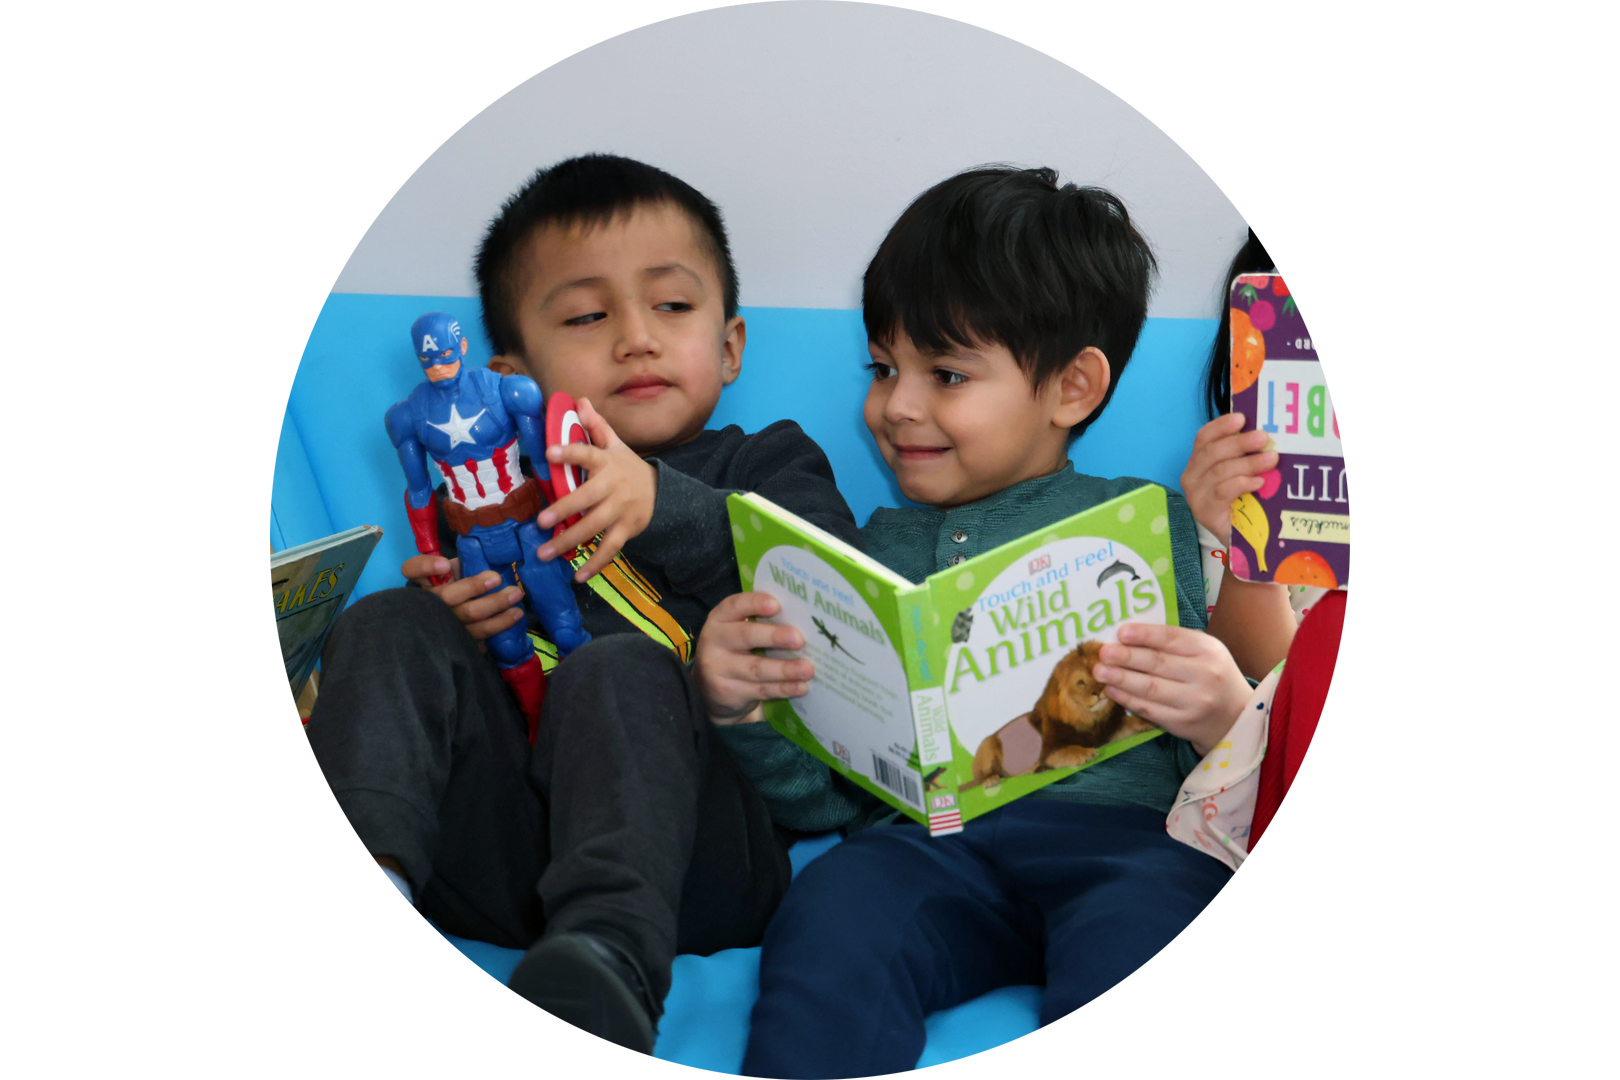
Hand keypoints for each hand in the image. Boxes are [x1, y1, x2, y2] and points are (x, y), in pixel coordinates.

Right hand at [401, 553, 526, 641]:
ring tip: (516, 595)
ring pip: (468, 618)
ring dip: (495, 606)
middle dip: (474, 586)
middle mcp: (432, 603)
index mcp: (427, 580)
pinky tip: (514, 617)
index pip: (413, 569)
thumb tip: (489, 552)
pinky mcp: (461, 640)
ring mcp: (446, 624)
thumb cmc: (461, 584)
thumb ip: (466, 560)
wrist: (462, 616)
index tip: (445, 565)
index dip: (426, 567)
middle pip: (447, 597)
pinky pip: (480, 636)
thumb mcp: (458, 568)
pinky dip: (499, 626)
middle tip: (497, 577)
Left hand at [535, 397, 658, 582]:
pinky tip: (578, 576)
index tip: (549, 453)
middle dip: (565, 510)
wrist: (664, 493)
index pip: (588, 453)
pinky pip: (610, 549)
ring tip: (545, 553)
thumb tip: (578, 400)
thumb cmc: (628, 468)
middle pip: (587, 498)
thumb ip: (595, 425)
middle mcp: (614, 486)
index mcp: (607, 462)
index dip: (570, 452)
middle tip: (542, 521)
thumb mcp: (616, 445)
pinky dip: (595, 564)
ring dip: (569, 542)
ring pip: (594, 527)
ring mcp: (621, 510)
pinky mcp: (628, 530)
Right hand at [694, 592, 814, 725]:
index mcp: (719, 618)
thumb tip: (803, 620)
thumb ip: (762, 623)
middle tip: (799, 639)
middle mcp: (714, 641)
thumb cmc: (736, 650)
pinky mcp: (728, 693)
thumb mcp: (739, 632)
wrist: (711, 689)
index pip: (734, 605)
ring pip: (756, 668)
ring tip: (808, 669)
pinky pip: (761, 690)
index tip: (777, 605)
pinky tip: (801, 686)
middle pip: (746, 636)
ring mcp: (718, 669)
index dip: (754, 603)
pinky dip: (784, 688)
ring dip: (785, 669)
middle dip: (774, 637)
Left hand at [1090, 622, 1251, 756]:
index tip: (1121, 632)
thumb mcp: (1204, 652)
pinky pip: (1149, 709)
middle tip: (1103, 652)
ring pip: (1150, 688)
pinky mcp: (1182, 723)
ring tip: (1100, 671)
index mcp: (1208, 651)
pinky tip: (1112, 690)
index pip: (1173, 639)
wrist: (1235, 717)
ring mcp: (1193, 702)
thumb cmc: (1213, 676)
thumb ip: (1175, 642)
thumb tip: (1129, 635)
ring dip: (1121, 679)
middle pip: (1158, 664)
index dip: (1145, 635)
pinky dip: (1127, 699)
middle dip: (1127, 657)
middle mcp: (1204, 675)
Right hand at [1180, 413, 1278, 546]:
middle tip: (1264, 438)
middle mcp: (1191, 476)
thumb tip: (1267, 436)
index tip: (1242, 418)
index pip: (1204, 438)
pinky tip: (1259, 482)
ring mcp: (1196, 495)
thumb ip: (1245, 456)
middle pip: (1212, 451)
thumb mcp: (1241, 474)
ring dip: (1248, 462)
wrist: (1237, 538)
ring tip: (1271, 459)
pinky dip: (1242, 483)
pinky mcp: (1205, 512)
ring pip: (1220, 470)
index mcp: (1199, 462)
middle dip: (1240, 442)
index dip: (1221, 426)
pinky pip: (1222, 491)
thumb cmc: (1241, 502)